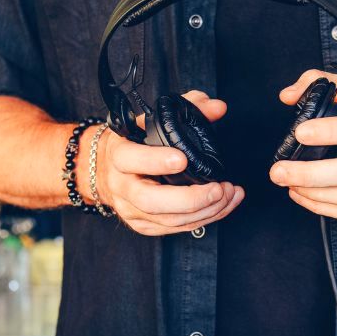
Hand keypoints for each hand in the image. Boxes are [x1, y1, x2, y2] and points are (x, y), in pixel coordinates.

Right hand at [87, 90, 244, 235]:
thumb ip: (187, 107)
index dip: (155, 161)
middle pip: (151, 201)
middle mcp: (122, 186)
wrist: (106, 170)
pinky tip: (224, 205)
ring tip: (230, 194)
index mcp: (119, 155)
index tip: (182, 159)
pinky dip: (205, 218)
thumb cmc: (134, 142)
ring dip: (205, 210)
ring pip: (169, 219)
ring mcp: (131, 210)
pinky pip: (176, 228)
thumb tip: (217, 107)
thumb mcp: (152, 119)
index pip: (130, 159)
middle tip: (219, 188)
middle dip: (190, 198)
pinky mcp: (144, 225)